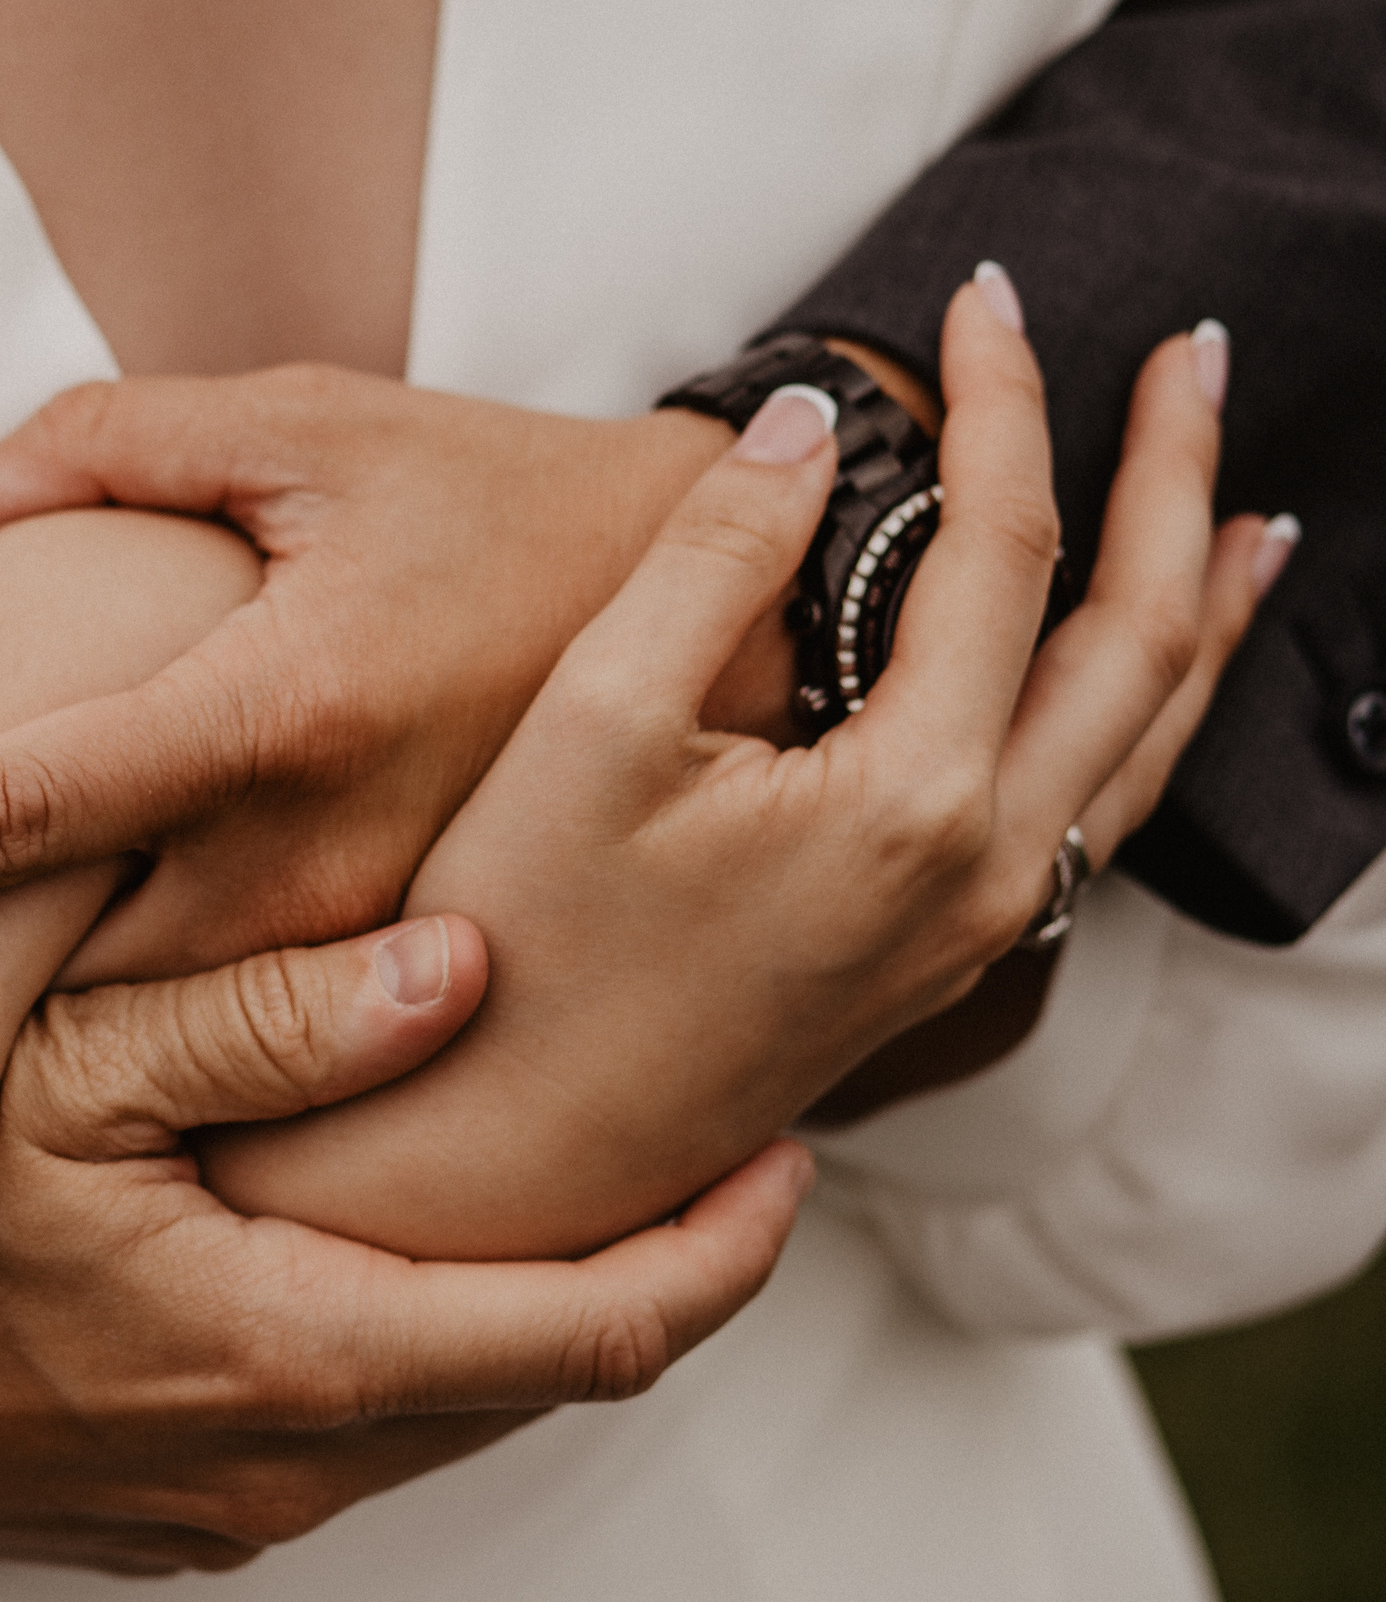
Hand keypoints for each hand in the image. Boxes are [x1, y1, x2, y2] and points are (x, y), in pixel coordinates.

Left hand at [0, 371, 737, 981]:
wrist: (732, 621)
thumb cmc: (499, 502)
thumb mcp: (315, 431)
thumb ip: (105, 453)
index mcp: (270, 707)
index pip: (11, 804)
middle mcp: (313, 857)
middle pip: (49, 969)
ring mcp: (365, 951)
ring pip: (137, 1040)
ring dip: (2, 1050)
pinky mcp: (408, 998)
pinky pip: (237, 1052)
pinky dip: (128, 1053)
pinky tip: (46, 1051)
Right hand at [0, 916, 811, 1581]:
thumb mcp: (56, 1069)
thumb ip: (269, 1021)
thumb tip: (463, 968)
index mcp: (285, 1350)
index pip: (584, 1332)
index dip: (712, 1253)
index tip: (786, 1163)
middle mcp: (276, 1460)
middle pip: (535, 1375)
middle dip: (635, 1266)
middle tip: (693, 1132)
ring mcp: (213, 1503)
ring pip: (445, 1406)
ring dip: (519, 1301)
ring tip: (563, 1163)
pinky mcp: (160, 1509)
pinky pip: (348, 1431)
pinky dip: (409, 1338)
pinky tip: (378, 1231)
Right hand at [204, 275, 1271, 1256]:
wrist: (502, 1154)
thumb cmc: (515, 948)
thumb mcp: (587, 725)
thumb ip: (712, 558)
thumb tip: (812, 428)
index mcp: (911, 800)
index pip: (1005, 547)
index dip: (1002, 403)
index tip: (974, 301)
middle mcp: (982, 872)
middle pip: (1143, 638)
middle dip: (1173, 479)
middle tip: (1189, 358)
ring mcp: (974, 930)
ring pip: (1148, 742)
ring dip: (1202, 610)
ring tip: (1244, 515)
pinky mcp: (938, 965)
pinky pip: (1098, 816)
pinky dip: (1149, 721)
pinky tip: (1131, 690)